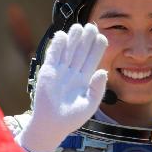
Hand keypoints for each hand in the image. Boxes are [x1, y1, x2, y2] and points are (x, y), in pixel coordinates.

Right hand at [18, 23, 107, 151]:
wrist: (52, 126)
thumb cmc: (71, 119)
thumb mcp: (89, 105)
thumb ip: (98, 89)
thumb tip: (103, 71)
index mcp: (84, 79)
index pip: (93, 59)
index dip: (97, 48)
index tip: (102, 37)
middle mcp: (73, 73)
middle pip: (81, 51)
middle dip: (86, 39)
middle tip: (91, 26)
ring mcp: (60, 71)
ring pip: (68, 50)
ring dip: (73, 38)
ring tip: (79, 27)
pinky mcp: (48, 72)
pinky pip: (53, 55)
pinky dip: (57, 45)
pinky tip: (63, 35)